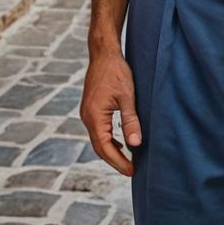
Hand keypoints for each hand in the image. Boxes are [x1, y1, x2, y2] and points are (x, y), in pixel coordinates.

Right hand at [80, 48, 141, 176]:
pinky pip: (98, 129)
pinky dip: (108, 138)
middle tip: (131, 170)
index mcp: (94, 116)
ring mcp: (87, 112)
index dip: (118, 162)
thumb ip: (130, 121)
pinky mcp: (90, 107)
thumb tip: (136, 144)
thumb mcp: (127, 96)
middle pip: (99, 146)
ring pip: (98, 138)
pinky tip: (119, 141)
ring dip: (111, 150)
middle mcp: (87, 117)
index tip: (131, 171)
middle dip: (115, 159)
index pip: (105, 147)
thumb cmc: (117, 71)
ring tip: (127, 159)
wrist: (104, 53)